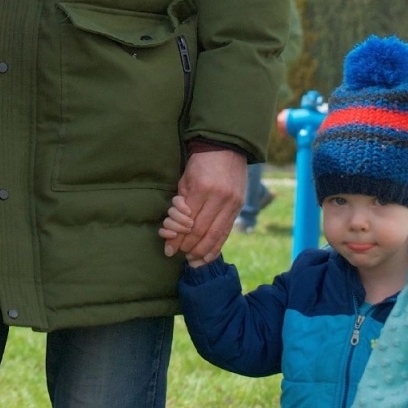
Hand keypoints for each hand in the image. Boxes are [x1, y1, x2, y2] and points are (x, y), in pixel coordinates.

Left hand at [168, 150, 245, 265]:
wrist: (227, 147)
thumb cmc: (200, 162)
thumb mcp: (186, 178)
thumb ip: (181, 203)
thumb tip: (173, 231)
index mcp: (202, 188)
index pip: (188, 222)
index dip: (178, 239)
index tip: (169, 249)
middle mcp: (220, 197)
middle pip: (202, 231)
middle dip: (189, 247)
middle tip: (179, 255)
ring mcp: (232, 202)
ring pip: (216, 234)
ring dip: (202, 250)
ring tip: (192, 260)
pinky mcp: (239, 205)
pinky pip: (227, 231)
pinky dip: (217, 246)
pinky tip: (208, 256)